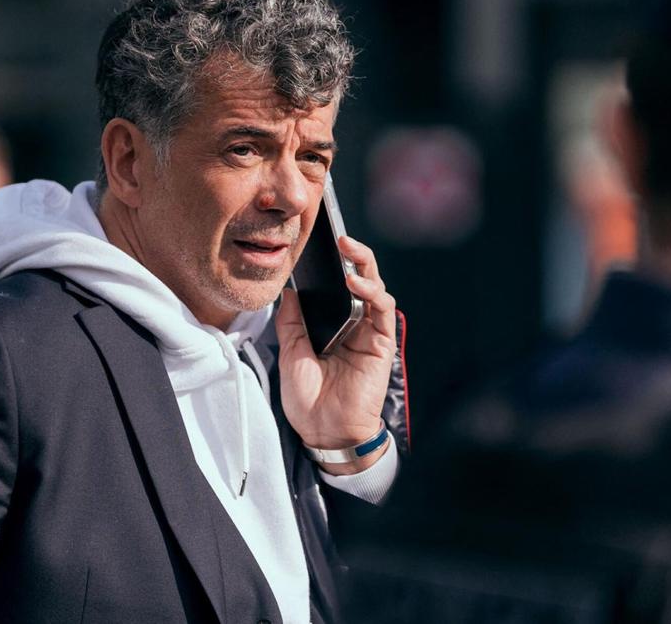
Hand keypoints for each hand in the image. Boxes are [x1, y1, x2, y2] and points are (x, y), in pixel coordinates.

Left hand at [276, 235, 396, 474]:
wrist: (324, 433)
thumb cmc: (308, 399)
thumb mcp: (290, 354)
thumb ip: (292, 322)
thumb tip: (288, 291)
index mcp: (331, 325)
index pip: (334, 286)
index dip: (330, 265)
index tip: (316, 242)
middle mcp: (353, 324)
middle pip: (358, 280)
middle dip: (352, 255)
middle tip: (339, 236)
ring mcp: (368, 333)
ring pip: (374, 288)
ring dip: (364, 266)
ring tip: (349, 250)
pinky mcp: (381, 344)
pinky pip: (382, 311)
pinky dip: (372, 292)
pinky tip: (356, 284)